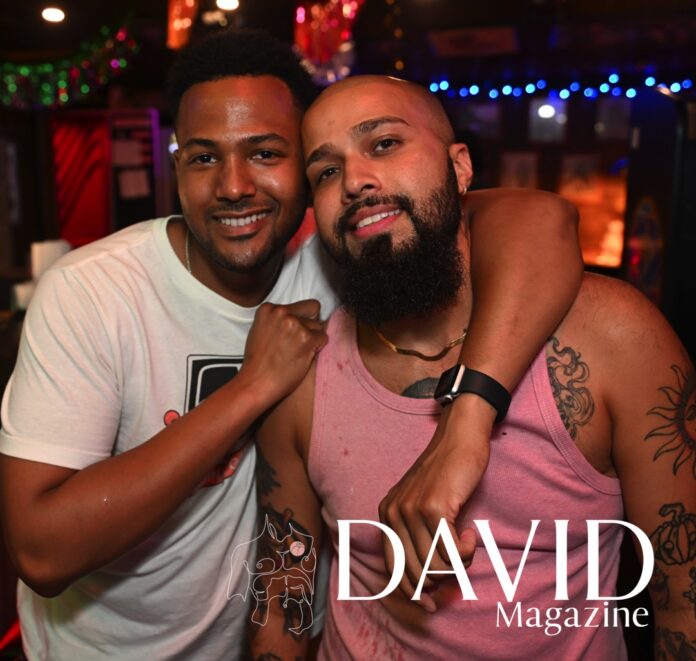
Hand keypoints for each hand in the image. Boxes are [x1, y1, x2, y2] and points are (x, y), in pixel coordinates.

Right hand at [241, 299, 327, 406]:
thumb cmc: (257, 362)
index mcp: (268, 308)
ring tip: (297, 352)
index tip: (296, 331)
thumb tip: (300, 318)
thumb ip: (278, 320)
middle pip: (312, 310)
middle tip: (301, 341)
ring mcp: (295, 325)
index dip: (302, 318)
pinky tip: (304, 357)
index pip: (300, 304)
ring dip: (313, 339)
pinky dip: (318, 348)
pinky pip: (323, 338)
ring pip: (319, 326)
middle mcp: (282, 312)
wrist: (255, 383)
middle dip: (311, 324)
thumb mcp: (260, 330)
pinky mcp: (306, 339)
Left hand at [378, 394, 493, 611]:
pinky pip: (450, 552)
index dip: (412, 593)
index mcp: (386, 514)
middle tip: (460, 567)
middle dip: (440, 582)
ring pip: (435, 566)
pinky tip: (469, 534)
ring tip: (465, 542)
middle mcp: (394, 513)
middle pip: (416, 573)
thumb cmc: (446, 474)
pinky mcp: (434, 508)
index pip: (393, 570)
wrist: (459, 439)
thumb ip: (418, 537)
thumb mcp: (421, 504)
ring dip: (458, 564)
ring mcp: (412, 511)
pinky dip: (465, 552)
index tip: (431, 605)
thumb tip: (427, 586)